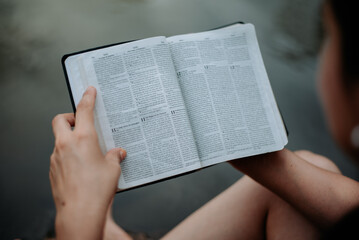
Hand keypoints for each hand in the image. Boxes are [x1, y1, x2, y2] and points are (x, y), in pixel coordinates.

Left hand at [50, 86, 125, 238]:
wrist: (79, 212)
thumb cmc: (96, 190)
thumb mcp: (113, 169)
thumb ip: (115, 157)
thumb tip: (117, 153)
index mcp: (83, 139)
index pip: (83, 110)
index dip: (87, 98)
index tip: (89, 90)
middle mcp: (66, 145)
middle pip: (60, 120)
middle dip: (69, 116)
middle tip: (81, 122)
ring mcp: (56, 157)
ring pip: (59, 139)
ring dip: (70, 139)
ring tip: (87, 151)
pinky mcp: (53, 170)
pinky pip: (59, 155)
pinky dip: (68, 155)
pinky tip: (81, 167)